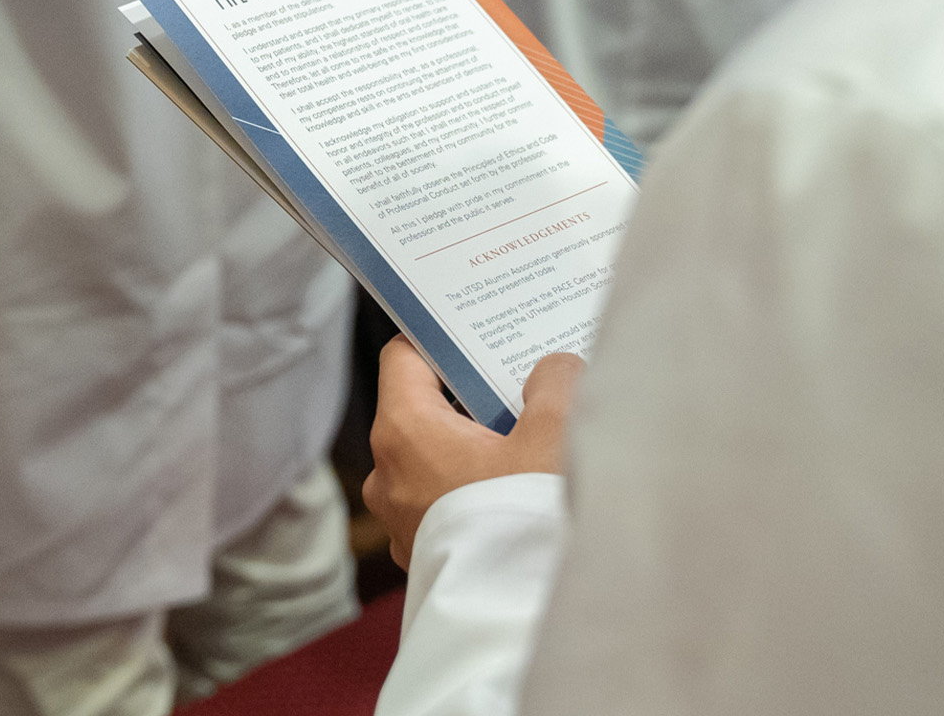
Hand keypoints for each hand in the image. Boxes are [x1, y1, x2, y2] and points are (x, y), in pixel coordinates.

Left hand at [363, 336, 582, 569]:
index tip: (474, 325)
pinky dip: (477, 483)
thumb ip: (555, 383)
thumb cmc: (526, 522)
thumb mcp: (554, 433)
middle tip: (519, 374)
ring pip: (438, 456)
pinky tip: (523, 483)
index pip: (402, 356)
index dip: (439, 335)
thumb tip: (552, 370)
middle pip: (425, 406)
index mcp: (403, 432)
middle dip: (472, 391)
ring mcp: (403, 519)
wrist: (518, 617)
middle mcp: (389, 474)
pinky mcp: (427, 551)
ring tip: (531, 432)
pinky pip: (447, 497)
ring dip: (479, 442)